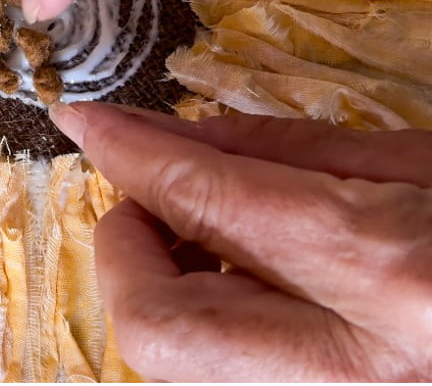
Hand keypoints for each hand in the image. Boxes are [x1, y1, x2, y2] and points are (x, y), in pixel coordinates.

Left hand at [49, 101, 431, 380]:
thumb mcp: (425, 159)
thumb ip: (290, 149)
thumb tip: (180, 135)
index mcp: (392, 271)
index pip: (204, 198)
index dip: (128, 152)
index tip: (84, 121)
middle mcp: (358, 373)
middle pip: (162, 330)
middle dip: (127, 252)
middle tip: (151, 201)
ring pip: (185, 366)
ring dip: (165, 289)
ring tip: (208, 241)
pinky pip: (228, 378)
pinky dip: (211, 322)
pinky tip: (250, 286)